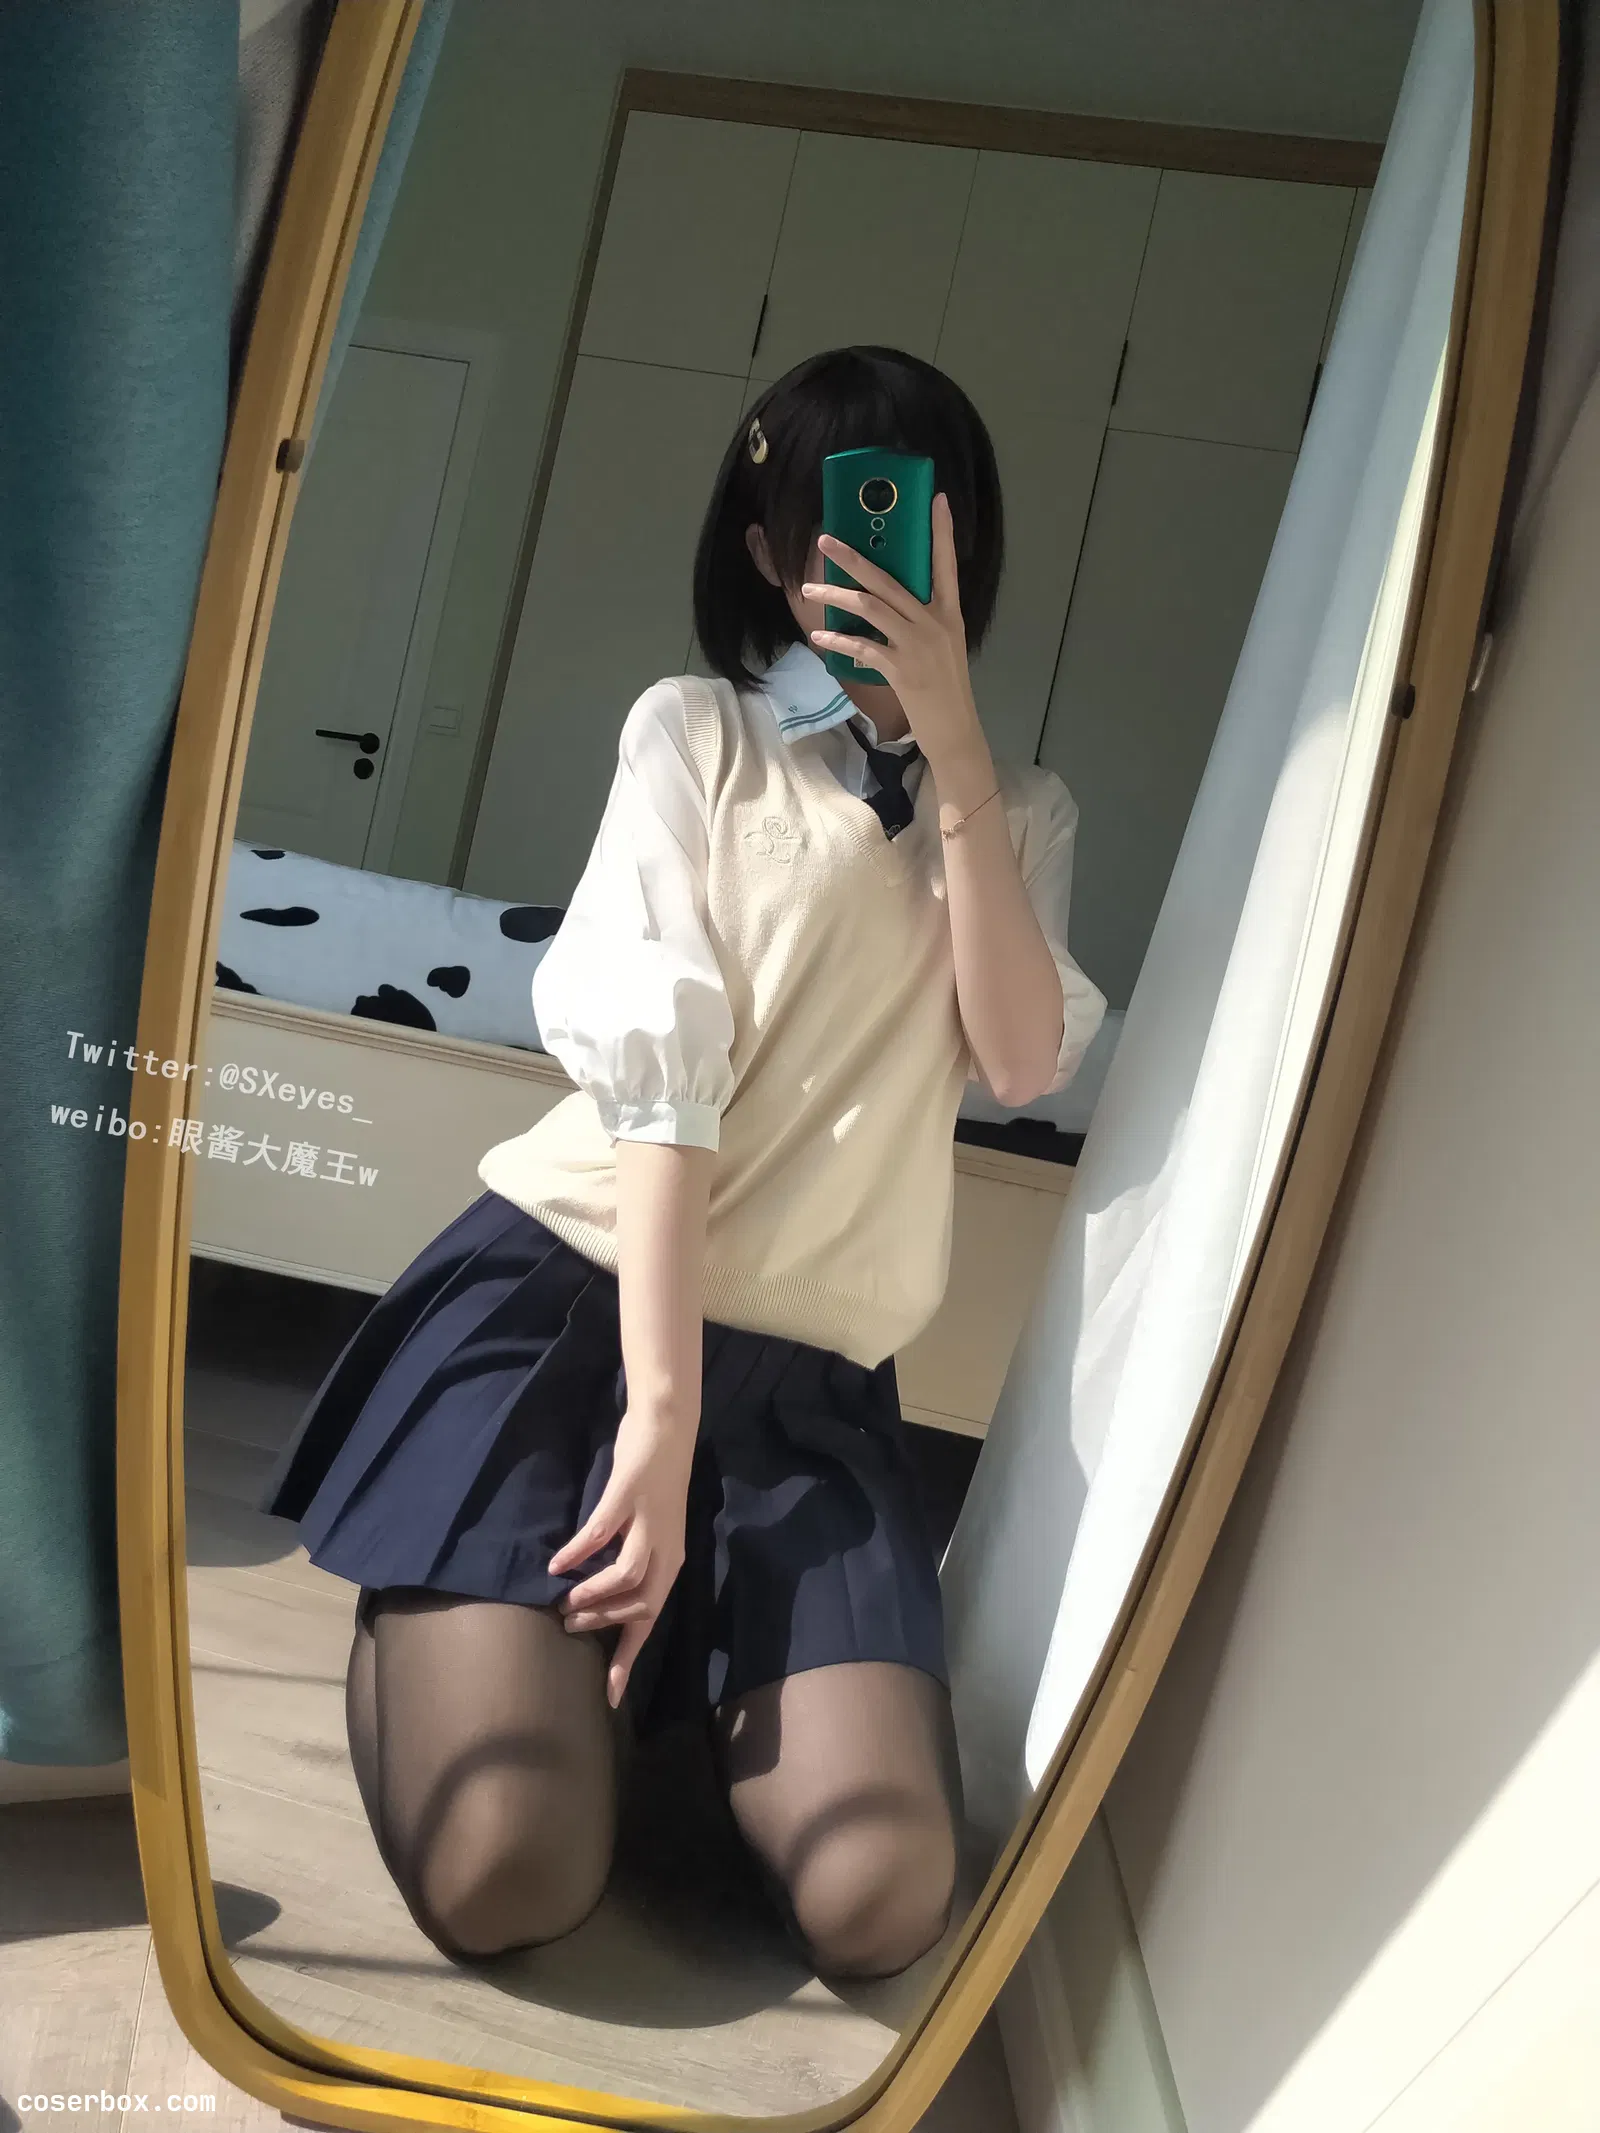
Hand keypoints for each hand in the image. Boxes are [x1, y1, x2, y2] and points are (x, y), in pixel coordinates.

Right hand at [549, 1410, 692, 1706]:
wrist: (667, 1429)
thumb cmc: (654, 1482)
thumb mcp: (651, 1529)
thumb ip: (634, 1558)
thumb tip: (603, 1596)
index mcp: (671, 1562)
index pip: (650, 1621)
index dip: (629, 1659)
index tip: (610, 1697)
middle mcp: (666, 1548)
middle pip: (640, 1603)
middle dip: (604, 1623)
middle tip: (569, 1625)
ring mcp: (649, 1522)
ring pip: (627, 1575)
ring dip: (594, 1594)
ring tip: (564, 1602)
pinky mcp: (630, 1495)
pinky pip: (603, 1532)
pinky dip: (580, 1551)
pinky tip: (557, 1562)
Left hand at [802, 491, 986, 773]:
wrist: (955, 730)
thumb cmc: (946, 688)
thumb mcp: (943, 646)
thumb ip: (921, 620)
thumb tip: (888, 601)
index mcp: (949, 612)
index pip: (947, 563)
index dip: (942, 531)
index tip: (936, 499)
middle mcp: (935, 622)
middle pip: (889, 579)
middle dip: (854, 557)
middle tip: (826, 539)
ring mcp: (918, 645)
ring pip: (870, 607)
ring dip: (836, 594)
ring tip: (809, 587)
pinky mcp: (902, 669)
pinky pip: (862, 648)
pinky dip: (837, 641)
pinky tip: (819, 635)